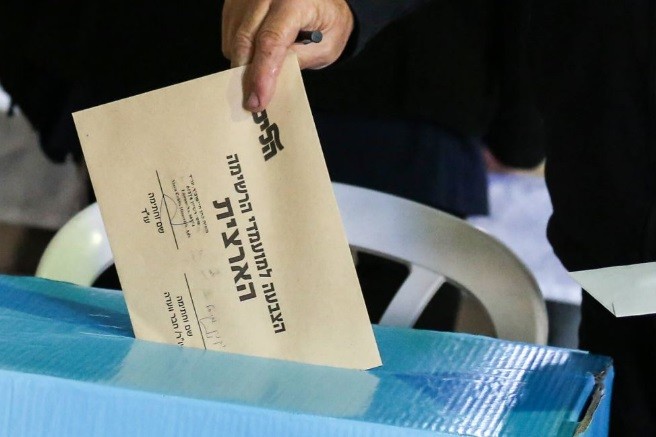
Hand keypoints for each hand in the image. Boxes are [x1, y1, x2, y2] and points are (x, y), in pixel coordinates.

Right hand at [222, 0, 353, 111]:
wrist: (322, 0)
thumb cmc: (328, 23)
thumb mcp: (326, 47)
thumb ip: (298, 60)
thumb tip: (269, 80)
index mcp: (294, 2)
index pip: (271, 41)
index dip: (262, 74)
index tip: (258, 100)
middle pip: (245, 39)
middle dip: (246, 76)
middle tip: (251, 102)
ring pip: (234, 38)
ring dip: (242, 64)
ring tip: (258, 76)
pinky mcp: (236, 2)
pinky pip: (229, 33)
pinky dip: (237, 51)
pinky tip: (254, 56)